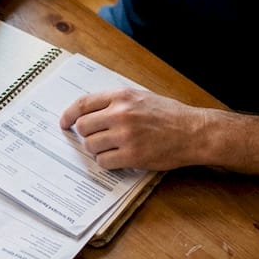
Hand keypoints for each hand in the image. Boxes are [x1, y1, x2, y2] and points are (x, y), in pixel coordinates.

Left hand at [59, 88, 214, 170]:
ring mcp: (125, 135)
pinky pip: (104, 161)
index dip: (69, 115)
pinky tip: (118, 158)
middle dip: (85, 135)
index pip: (83, 104)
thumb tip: (90, 112)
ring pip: (91, 146)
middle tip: (94, 139)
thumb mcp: (141, 97)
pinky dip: (107, 162)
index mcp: (121, 96)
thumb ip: (116, 101)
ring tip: (111, 148)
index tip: (64, 123)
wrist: (193, 131)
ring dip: (97, 150)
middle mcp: (120, 114)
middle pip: (84, 127)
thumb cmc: (169, 114)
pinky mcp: (132, 155)